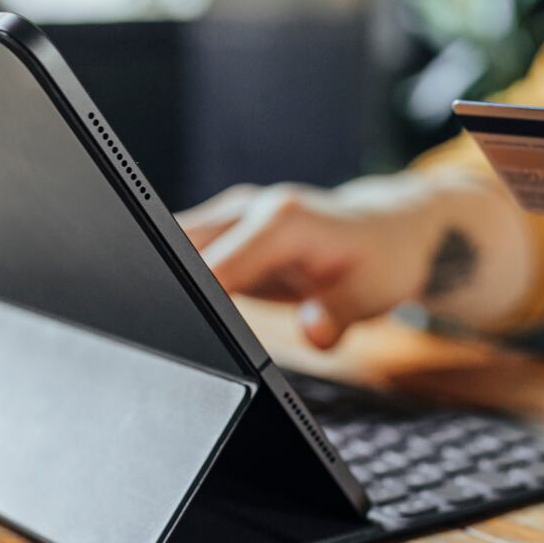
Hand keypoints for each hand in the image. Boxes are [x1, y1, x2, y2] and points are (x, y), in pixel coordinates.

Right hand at [179, 173, 534, 348]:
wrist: (386, 231)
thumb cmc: (379, 261)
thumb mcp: (372, 295)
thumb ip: (338, 316)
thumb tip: (313, 333)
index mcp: (283, 221)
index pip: (217, 262)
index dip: (194, 295)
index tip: (177, 326)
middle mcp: (250, 209)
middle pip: (179, 245)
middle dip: (162, 284)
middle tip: (157, 332)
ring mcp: (233, 217)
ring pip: (173, 244)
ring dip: (162, 279)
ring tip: (159, 323)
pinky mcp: (225, 232)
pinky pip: (184, 252)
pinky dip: (173, 277)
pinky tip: (172, 310)